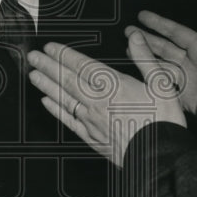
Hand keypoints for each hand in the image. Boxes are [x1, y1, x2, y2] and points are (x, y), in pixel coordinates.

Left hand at [27, 38, 184, 167]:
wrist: (159, 159)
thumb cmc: (162, 123)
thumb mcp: (162, 84)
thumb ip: (145, 58)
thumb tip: (135, 37)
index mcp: (114, 86)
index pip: (83, 66)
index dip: (64, 55)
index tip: (50, 47)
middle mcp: (98, 102)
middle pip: (68, 80)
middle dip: (48, 66)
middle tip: (33, 57)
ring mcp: (92, 120)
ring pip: (64, 99)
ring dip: (47, 85)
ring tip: (33, 75)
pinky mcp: (92, 137)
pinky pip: (68, 120)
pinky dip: (55, 110)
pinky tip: (47, 102)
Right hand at [124, 0, 196, 116]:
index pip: (175, 32)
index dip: (158, 23)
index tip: (142, 16)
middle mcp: (192, 63)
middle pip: (164, 48)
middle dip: (146, 38)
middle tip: (128, 31)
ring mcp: (188, 81)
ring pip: (160, 66)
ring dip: (144, 57)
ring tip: (128, 49)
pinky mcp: (186, 100)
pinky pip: (164, 88)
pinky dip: (151, 82)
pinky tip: (139, 75)